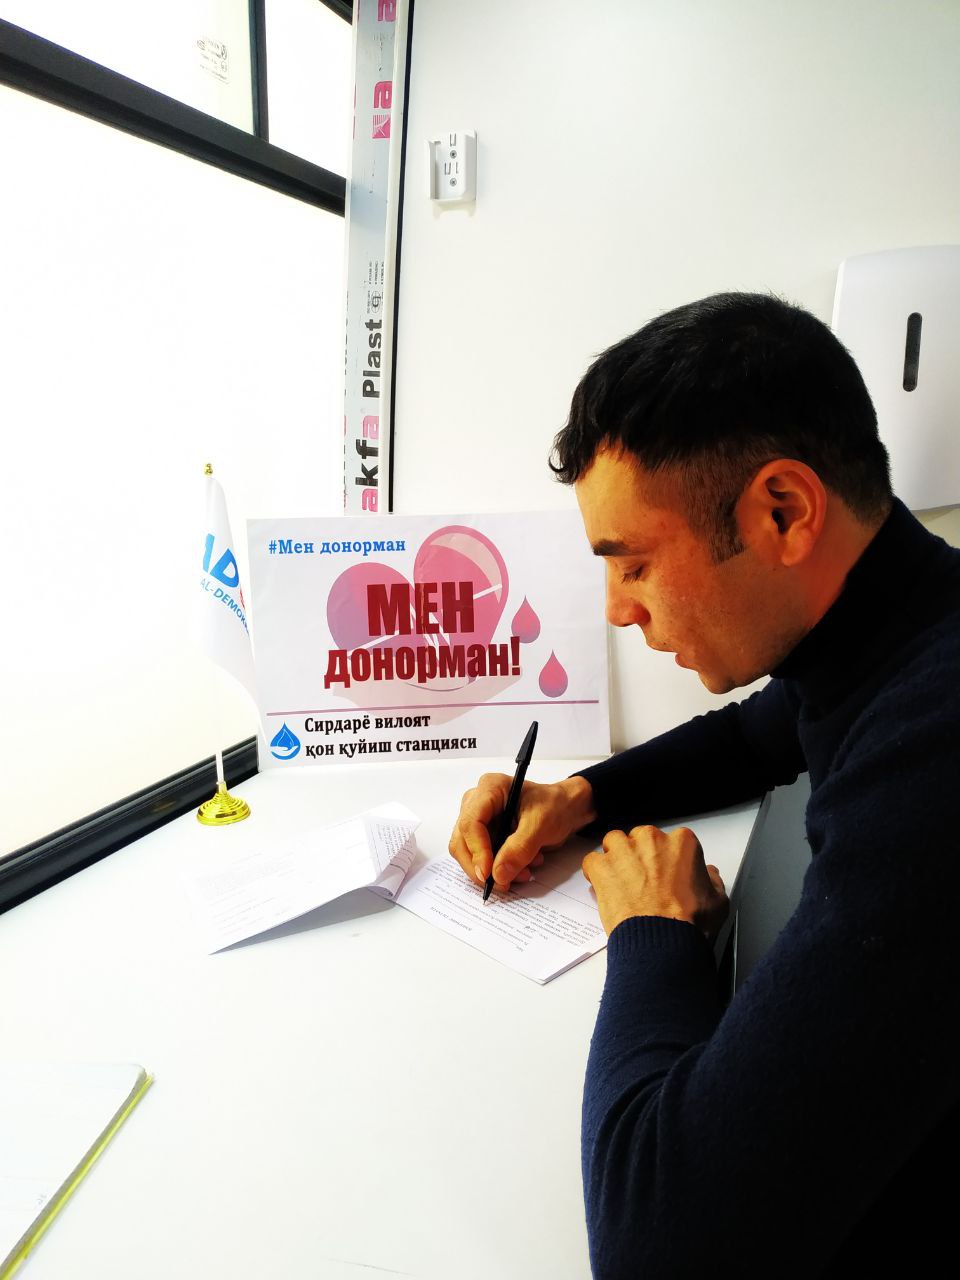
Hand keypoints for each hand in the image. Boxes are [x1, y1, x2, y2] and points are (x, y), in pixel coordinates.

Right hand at [448, 773, 596, 890]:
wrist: (566, 808)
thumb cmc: (556, 806)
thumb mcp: (541, 825)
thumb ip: (519, 849)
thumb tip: (498, 875)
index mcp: (490, 789)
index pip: (470, 823)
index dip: (477, 851)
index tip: (489, 874)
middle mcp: (478, 802)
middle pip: (462, 840)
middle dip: (481, 866)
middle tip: (502, 884)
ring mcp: (480, 819)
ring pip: (469, 853)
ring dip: (492, 870)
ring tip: (523, 873)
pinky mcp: (485, 834)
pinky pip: (482, 858)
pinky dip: (499, 869)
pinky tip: (522, 868)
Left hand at [582, 824, 728, 940]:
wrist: (662, 940)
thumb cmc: (687, 921)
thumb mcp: (717, 901)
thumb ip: (712, 881)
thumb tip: (710, 875)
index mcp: (681, 843)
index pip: (672, 841)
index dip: (667, 858)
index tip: (665, 872)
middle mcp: (651, 840)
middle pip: (641, 839)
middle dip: (640, 856)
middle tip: (644, 880)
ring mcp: (624, 851)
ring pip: (614, 842)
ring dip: (616, 857)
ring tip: (622, 880)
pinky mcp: (603, 867)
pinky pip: (592, 861)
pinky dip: (596, 873)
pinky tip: (604, 886)